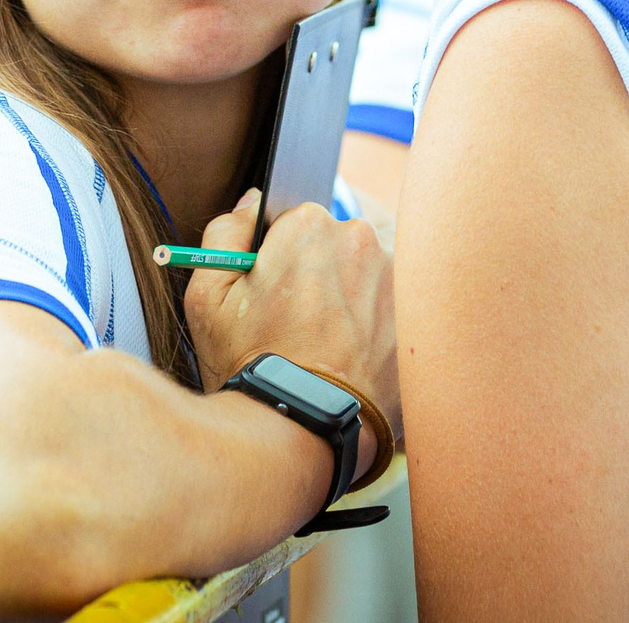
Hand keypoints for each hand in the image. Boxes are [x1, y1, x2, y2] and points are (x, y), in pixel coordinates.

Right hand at [185, 190, 398, 470]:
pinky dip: (378, 326)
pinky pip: (393, 306)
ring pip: (366, 276)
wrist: (304, 427)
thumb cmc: (252, 363)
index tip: (277, 296)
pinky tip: (356, 357)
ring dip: (351, 300)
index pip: (296, 226)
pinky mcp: (419, 311)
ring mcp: (395, 274)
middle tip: (300, 326)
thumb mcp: (208, 297)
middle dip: (319, 277)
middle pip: (335, 246)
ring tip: (329, 347)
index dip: (282, 262)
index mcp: (308, 224)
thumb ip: (225, 233)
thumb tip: (253, 202)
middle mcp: (360, 237)